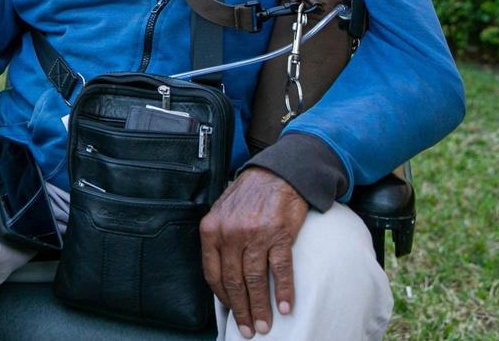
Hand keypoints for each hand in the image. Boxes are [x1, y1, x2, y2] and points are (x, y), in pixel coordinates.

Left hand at [200, 168, 307, 337]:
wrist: (278, 173)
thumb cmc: (249, 194)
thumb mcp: (222, 211)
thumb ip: (218, 239)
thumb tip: (221, 275)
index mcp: (211, 229)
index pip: (212, 273)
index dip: (222, 298)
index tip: (231, 312)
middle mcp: (230, 233)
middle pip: (233, 281)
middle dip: (241, 309)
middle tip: (248, 329)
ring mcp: (255, 234)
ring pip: (255, 280)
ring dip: (261, 307)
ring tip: (265, 325)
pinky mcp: (280, 235)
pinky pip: (280, 270)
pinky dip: (284, 291)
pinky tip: (287, 307)